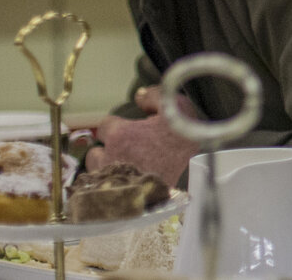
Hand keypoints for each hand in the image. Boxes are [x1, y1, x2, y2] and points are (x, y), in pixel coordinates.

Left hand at [85, 87, 203, 187]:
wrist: (196, 174)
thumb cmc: (184, 139)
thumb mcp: (175, 106)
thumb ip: (154, 95)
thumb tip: (139, 95)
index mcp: (121, 134)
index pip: (104, 126)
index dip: (115, 126)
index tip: (125, 130)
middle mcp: (111, 157)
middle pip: (94, 153)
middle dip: (104, 151)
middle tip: (122, 151)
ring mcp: (114, 180)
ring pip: (96, 174)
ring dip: (104, 170)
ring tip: (120, 169)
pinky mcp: (120, 197)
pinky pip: (104, 192)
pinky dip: (111, 187)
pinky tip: (125, 184)